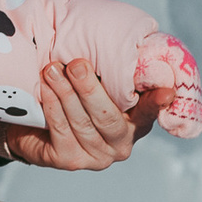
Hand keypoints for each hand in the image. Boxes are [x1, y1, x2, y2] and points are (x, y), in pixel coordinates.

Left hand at [0, 58, 164, 171]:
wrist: (36, 128)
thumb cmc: (75, 97)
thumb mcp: (99, 83)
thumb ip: (113, 71)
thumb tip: (125, 40)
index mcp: (137, 123)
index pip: (149, 112)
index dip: (156, 103)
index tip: (166, 92)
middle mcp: (121, 144)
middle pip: (108, 117)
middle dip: (90, 89)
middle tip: (76, 64)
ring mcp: (97, 157)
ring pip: (82, 123)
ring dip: (65, 93)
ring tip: (52, 69)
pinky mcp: (71, 161)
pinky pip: (61, 131)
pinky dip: (52, 107)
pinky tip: (45, 88)